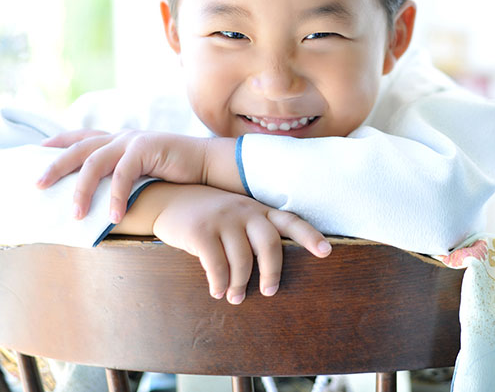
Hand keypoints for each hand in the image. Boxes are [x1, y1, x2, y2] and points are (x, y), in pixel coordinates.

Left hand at [38, 129, 209, 222]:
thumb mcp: (142, 172)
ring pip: (96, 162)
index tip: (35, 151)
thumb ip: (120, 176)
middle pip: (79, 149)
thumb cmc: (176, 172)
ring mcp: (133, 140)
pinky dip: (117, 196)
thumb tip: (96, 198)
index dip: (57, 143)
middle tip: (37, 185)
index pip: (81, 137)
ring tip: (76, 214)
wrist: (208, 163)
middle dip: (55, 166)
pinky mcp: (147, 148)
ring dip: (83, 190)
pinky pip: (124, 174)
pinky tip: (114, 217)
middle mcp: (121, 136)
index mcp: (118, 139)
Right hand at [144, 184, 331, 303]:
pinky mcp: (201, 230)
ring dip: (240, 284)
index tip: (326, 252)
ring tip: (236, 297)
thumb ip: (255, 232)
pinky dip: (219, 283)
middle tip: (270, 291)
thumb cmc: (209, 215)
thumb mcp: (237, 215)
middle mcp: (245, 211)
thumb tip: (272, 270)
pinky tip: (217, 291)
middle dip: (273, 272)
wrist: (168, 198)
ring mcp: (223, 219)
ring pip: (242, 259)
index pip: (291, 221)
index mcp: (258, 210)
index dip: (310, 236)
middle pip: (270, 244)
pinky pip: (216, 264)